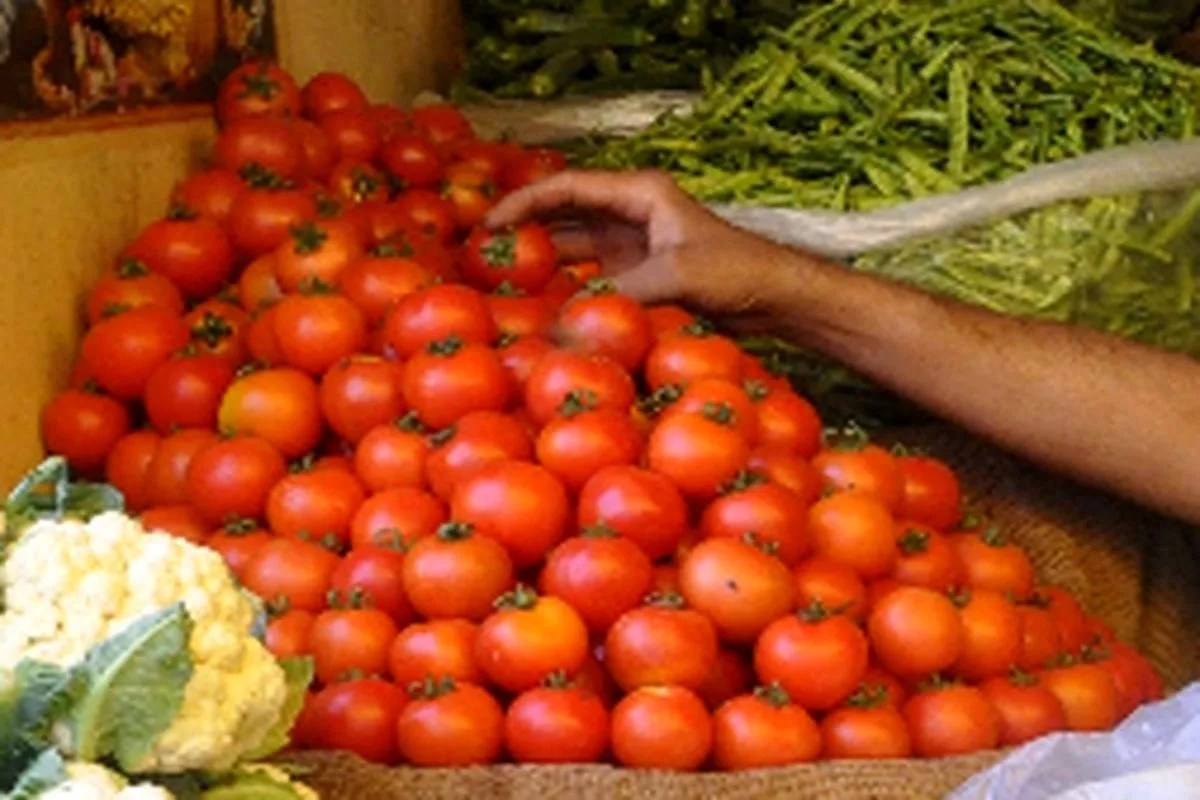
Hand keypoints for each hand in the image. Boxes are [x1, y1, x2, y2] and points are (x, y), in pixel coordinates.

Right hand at [485, 170, 805, 330]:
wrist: (774, 295)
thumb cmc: (736, 271)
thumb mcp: (676, 278)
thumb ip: (621, 295)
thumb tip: (566, 322)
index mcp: (639, 194)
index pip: (568, 188)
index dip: (525, 202)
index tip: (490, 223)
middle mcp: (630, 212)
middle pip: (563, 212)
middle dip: (524, 226)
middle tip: (482, 250)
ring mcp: (632, 243)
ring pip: (573, 244)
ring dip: (542, 257)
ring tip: (501, 277)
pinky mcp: (637, 272)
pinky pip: (590, 274)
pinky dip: (565, 285)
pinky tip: (540, 304)